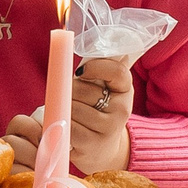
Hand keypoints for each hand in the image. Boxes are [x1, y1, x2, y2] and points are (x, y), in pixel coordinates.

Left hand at [4, 55, 132, 177]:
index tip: (80, 72)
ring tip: (68, 113)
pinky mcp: (92, 145)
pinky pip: (68, 126)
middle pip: (84, 91)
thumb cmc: (97, 111)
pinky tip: (65, 126)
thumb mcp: (103, 89)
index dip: (97, 68)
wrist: (103, 151)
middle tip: (71, 97)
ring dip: (64, 108)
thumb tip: (66, 36)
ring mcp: (109, 129)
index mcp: (126, 90)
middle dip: (70, 91)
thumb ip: (95, 70)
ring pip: (73, 108)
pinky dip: (60, 123)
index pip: (117, 72)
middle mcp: (122, 110)